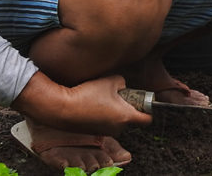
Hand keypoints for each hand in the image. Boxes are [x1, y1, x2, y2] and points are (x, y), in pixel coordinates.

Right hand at [13, 73, 150, 136]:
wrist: (63, 108)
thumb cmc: (88, 94)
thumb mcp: (111, 80)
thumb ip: (123, 82)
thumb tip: (123, 86)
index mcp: (126, 116)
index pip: (147, 119)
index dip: (148, 110)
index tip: (145, 102)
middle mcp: (118, 128)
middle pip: (131, 119)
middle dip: (128, 108)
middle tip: (120, 96)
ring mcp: (105, 131)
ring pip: (117, 121)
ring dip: (115, 112)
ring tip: (104, 99)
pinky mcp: (94, 131)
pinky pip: (105, 123)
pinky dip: (103, 115)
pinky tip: (94, 105)